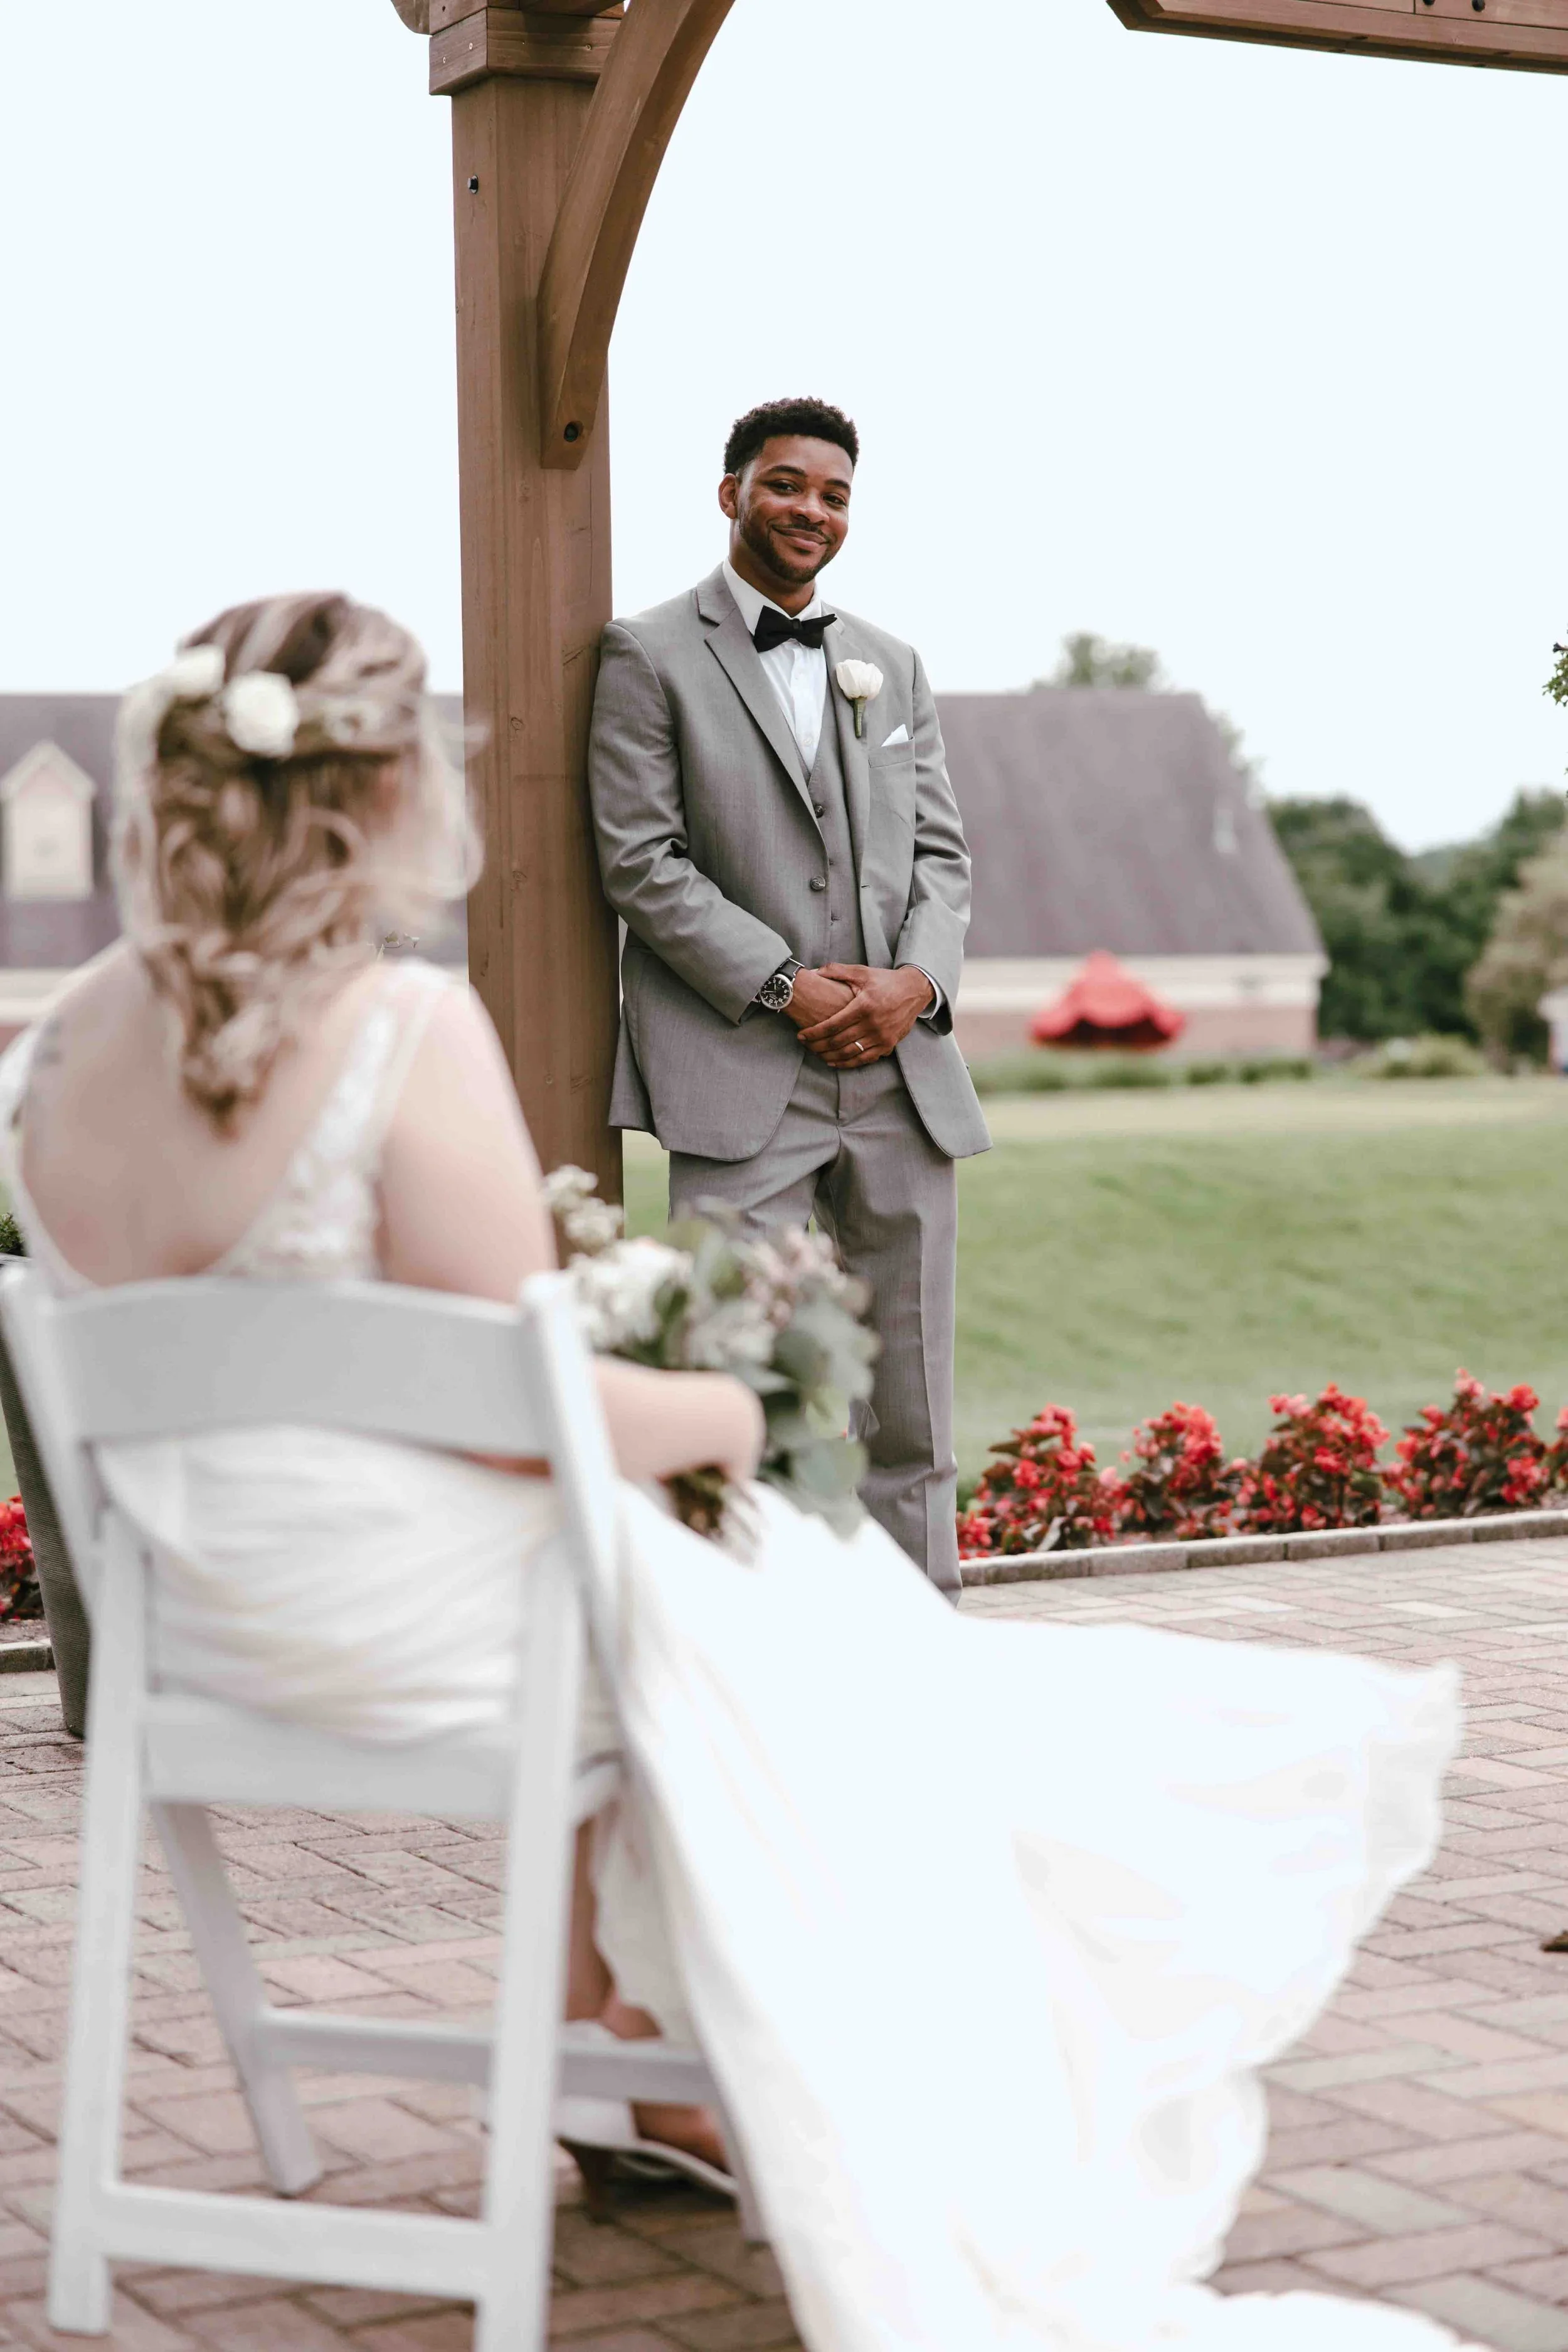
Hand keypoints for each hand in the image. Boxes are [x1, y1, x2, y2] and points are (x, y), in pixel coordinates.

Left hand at [798, 965, 933, 1068]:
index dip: (814, 1033)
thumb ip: (836, 971)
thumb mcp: (862, 972)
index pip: (833, 1025)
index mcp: (864, 1006)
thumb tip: (813, 972)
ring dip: (830, 1056)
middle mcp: (873, 1024)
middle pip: (839, 1042)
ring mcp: (882, 1037)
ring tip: (817, 1054)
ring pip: (850, 1054)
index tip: (801, 1036)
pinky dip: (848, 1063)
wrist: (914, 990)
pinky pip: (864, 1059)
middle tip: (805, 1046)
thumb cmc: (885, 981)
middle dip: (818, 1046)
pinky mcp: (888, 1045)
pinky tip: (835, 1061)